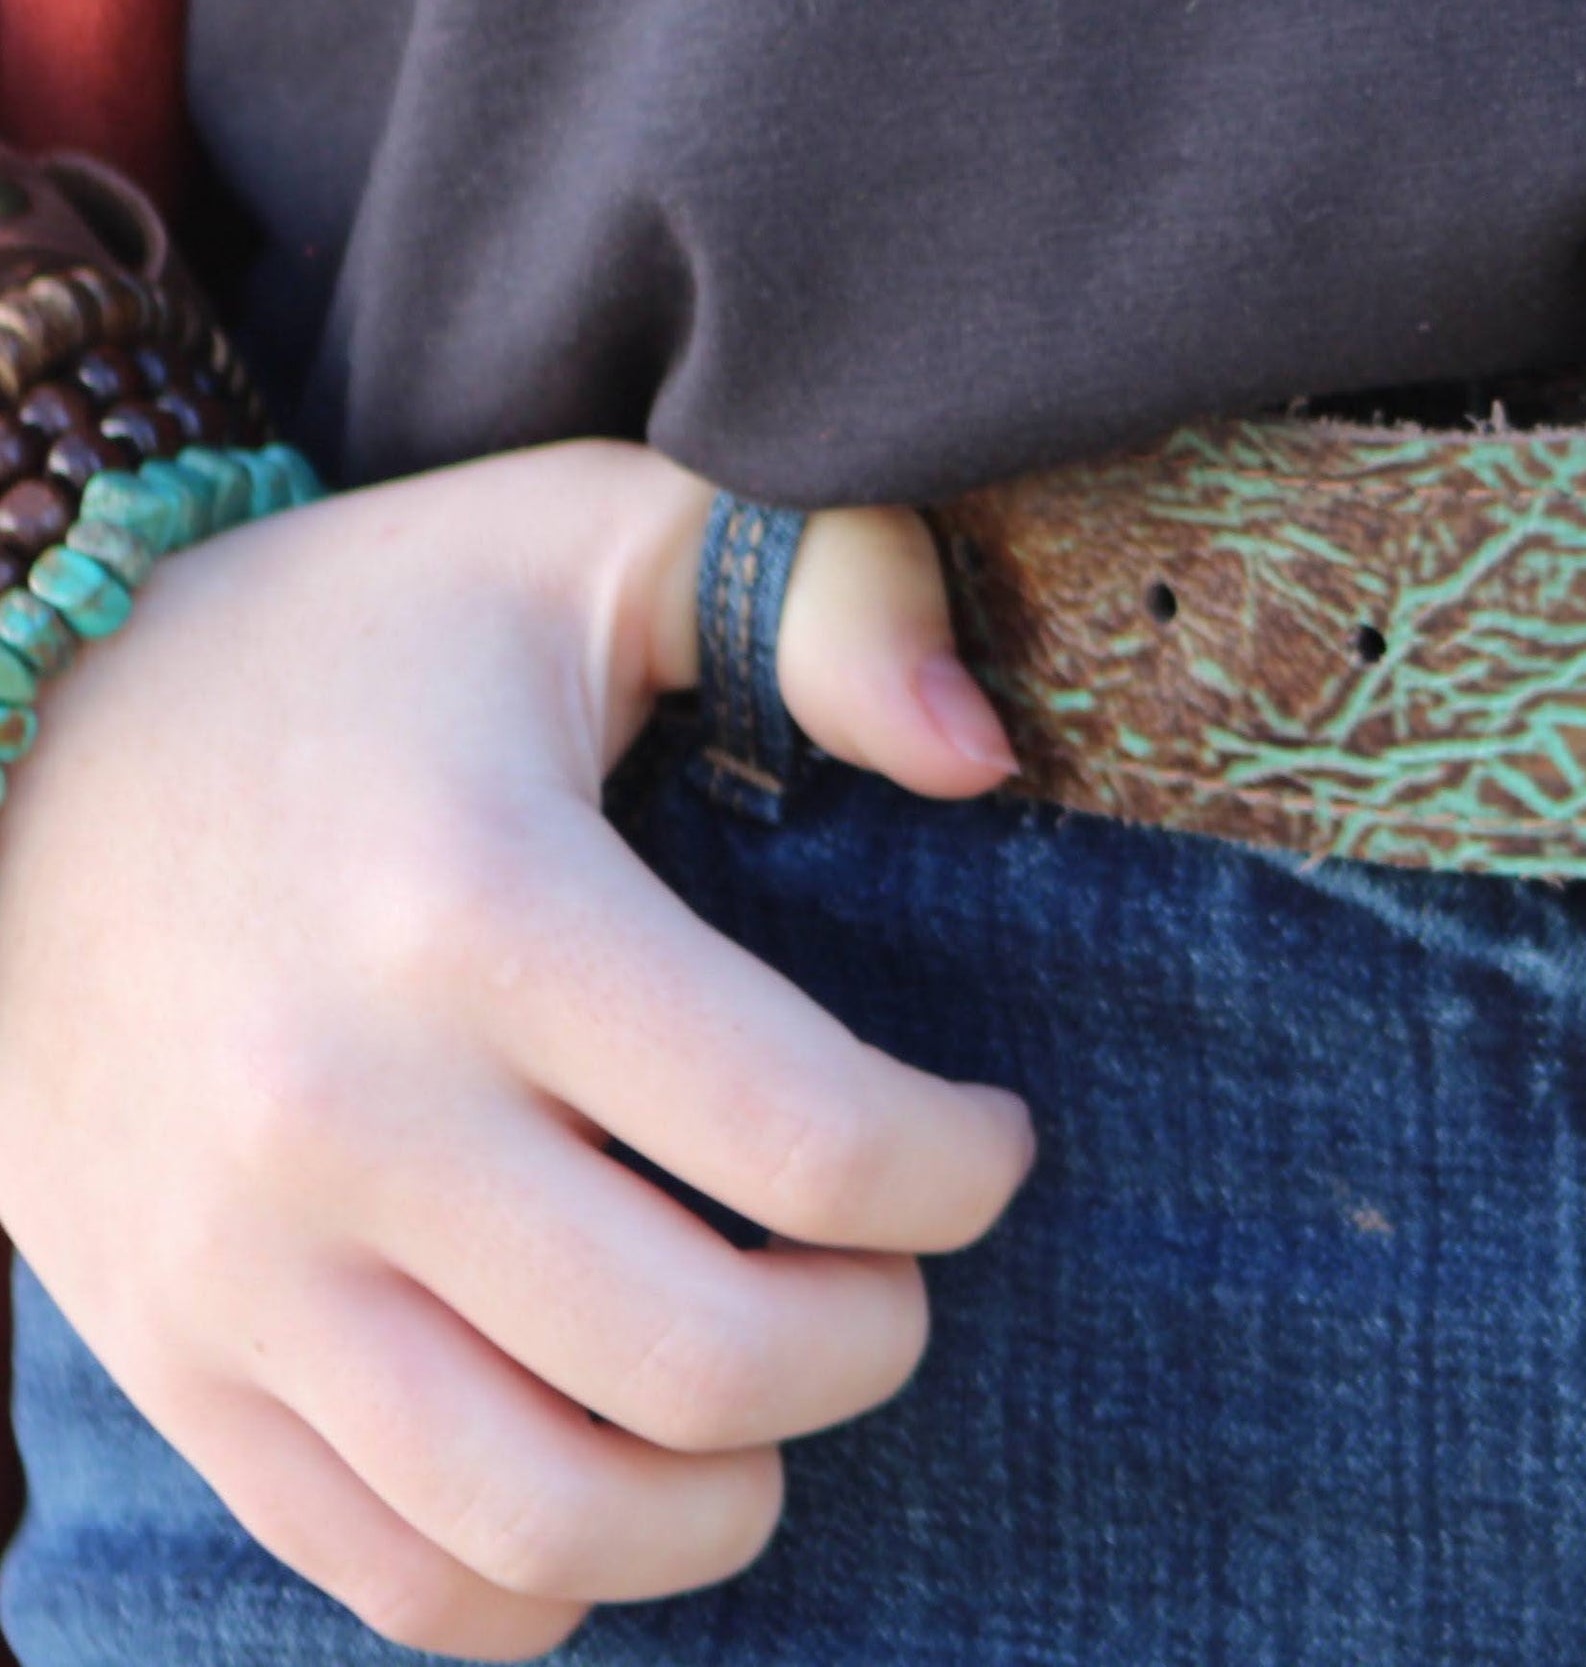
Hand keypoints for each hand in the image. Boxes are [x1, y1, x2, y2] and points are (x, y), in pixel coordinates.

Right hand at [0, 440, 1035, 1658]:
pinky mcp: (167, 1353)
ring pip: (543, 1517)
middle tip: (899, 1273)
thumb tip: (982, 752)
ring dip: (729, 1499)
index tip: (986, 1139)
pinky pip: (385, 1575)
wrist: (24, 731)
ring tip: (783, 1393)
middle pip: (699, 1357)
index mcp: (485, 905)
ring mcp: (235, 1263)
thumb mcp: (607, 527)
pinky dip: (545, 1578)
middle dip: (873, 1342)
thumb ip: (838, 597)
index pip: (806, 1136)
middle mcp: (346, 1111)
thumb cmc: (383, 631)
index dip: (958, 1171)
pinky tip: (622, 1467)